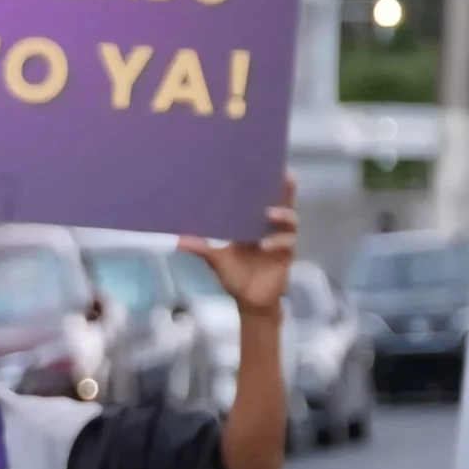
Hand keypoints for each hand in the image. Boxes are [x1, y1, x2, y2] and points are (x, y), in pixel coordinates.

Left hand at [179, 174, 296, 315]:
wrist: (249, 302)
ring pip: (290, 221)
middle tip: (285, 175)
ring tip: (268, 213)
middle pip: (283, 203)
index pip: (263, 199)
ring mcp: (281, 241)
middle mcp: (270, 228)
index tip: (265, 166)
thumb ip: (201, 249)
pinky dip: (277, 242)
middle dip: (286, 190)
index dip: (267, 184)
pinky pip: (287, 245)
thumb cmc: (235, 277)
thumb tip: (178, 242)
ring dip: (282, 215)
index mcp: (254, 224)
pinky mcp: (286, 257)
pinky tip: (265, 244)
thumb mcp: (216, 260)